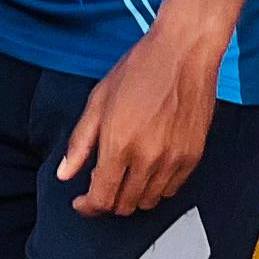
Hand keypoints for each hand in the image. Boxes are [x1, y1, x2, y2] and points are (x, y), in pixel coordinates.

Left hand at [57, 19, 218, 215]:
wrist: (184, 51)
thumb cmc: (141, 68)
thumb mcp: (99, 99)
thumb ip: (81, 142)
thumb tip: (65, 173)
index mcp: (119, 143)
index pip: (101, 198)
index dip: (88, 207)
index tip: (82, 202)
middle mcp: (147, 158)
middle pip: (124, 205)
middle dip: (108, 200)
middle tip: (102, 182)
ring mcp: (173, 160)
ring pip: (148, 202)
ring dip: (132, 195)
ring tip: (125, 174)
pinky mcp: (193, 157)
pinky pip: (171, 190)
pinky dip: (156, 187)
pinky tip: (148, 168)